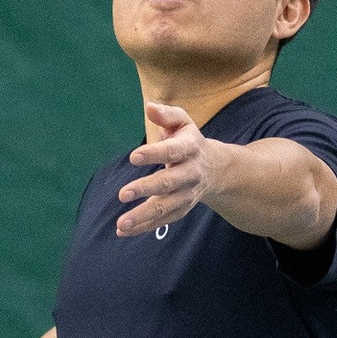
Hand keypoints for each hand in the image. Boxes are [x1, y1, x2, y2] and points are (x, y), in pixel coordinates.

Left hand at [117, 102, 217, 236]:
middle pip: (168, 183)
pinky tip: (123, 230)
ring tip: (120, 223)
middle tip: (122, 194)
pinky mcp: (181, 209)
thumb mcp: (182, 122)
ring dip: (142, 216)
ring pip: (165, 207)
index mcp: (190, 149)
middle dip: (146, 189)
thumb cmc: (188, 140)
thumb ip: (167, 114)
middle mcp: (191, 174)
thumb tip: (149, 107)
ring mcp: (187, 194)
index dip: (153, 154)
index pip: (172, 152)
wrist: (216, 169)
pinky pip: (162, 220)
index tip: (133, 156)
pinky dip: (143, 227)